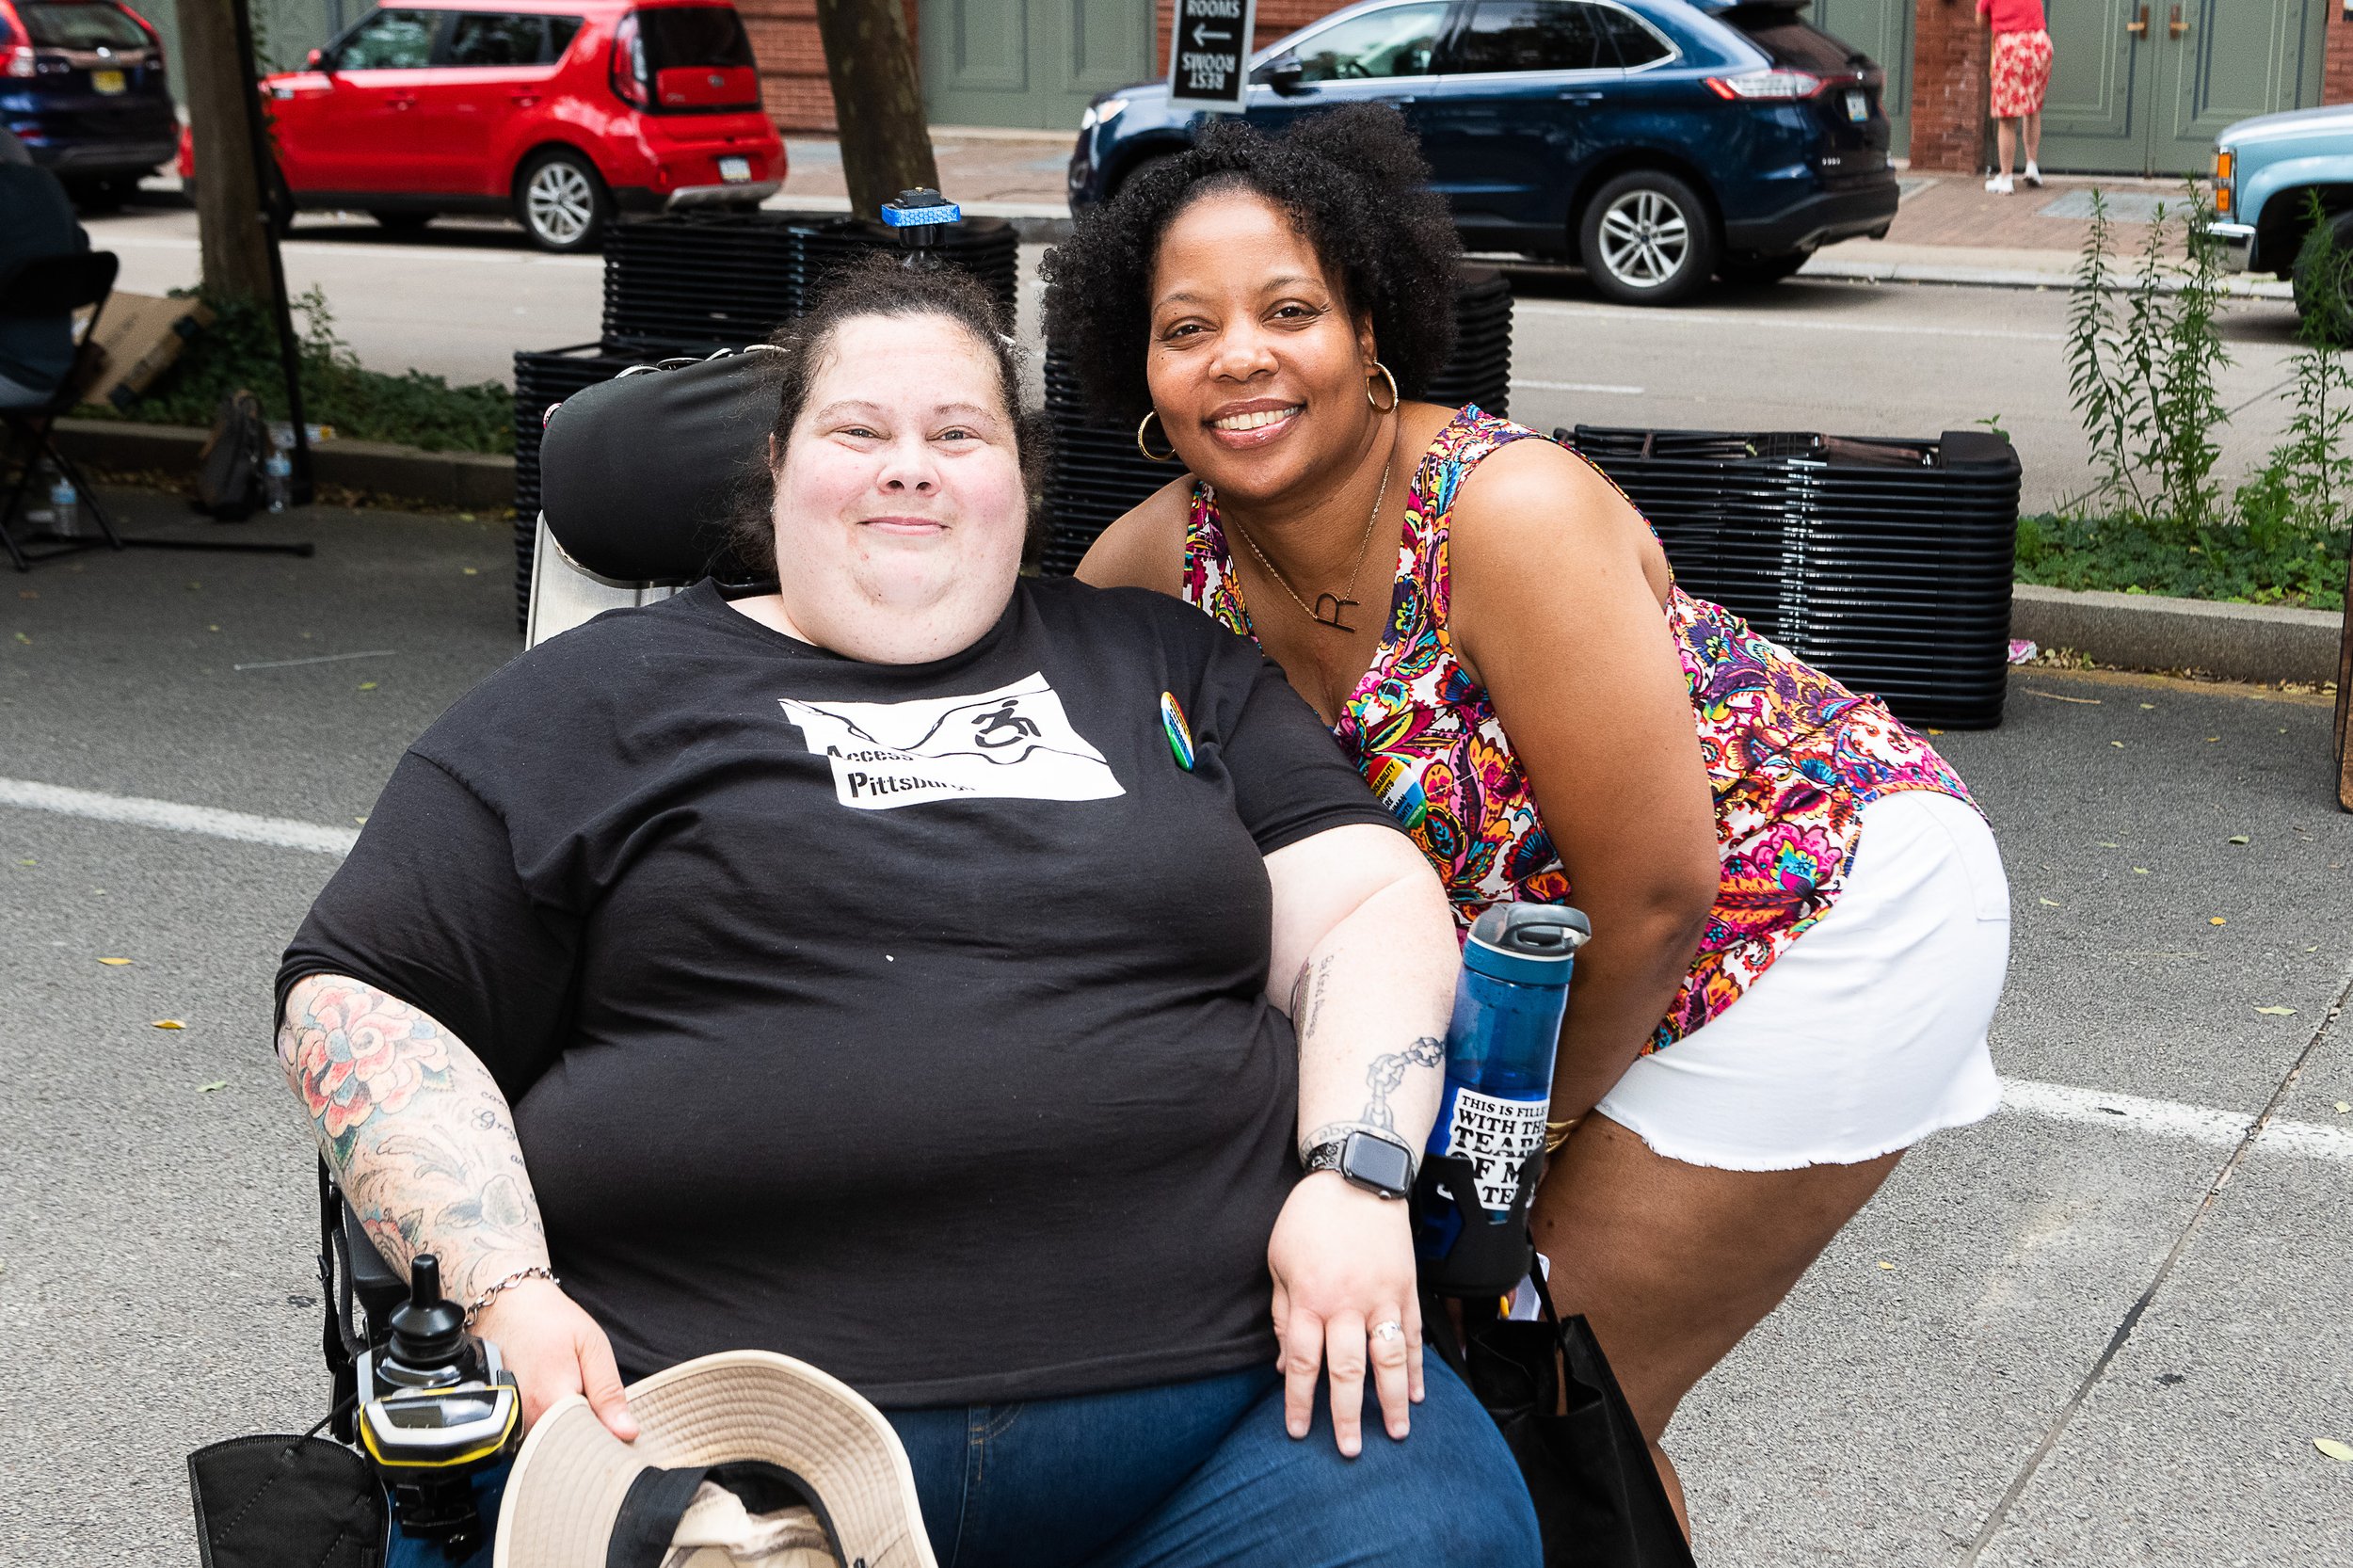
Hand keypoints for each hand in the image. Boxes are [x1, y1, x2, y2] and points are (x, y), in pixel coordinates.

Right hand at [471, 1277, 637, 1438]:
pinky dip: (552, 1428)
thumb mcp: (592, 1346)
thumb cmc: (549, 1320)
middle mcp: (524, 1420)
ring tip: (578, 1401)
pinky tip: (561, 1406)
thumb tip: (627, 1432)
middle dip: (589, 1439)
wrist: (505, 1306)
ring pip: (550, 1445)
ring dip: (570, 1433)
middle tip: (603, 1414)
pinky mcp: (505, 1421)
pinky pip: (534, 1439)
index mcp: (550, 1401)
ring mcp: (511, 1423)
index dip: (607, 1440)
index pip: (587, 1444)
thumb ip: (608, 1392)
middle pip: (567, 1449)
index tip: (620, 1434)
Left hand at [1267, 1170, 1423, 1457]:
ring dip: (1391, 1400)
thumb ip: (1284, 1315)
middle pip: (1347, 1371)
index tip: (1298, 1431)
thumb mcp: (1278, 1260)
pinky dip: (1415, 1366)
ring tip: (1395, 1433)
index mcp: (1310, 1298)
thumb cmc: (1309, 1217)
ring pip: (1388, 1359)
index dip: (1300, 1401)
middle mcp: (1348, 1303)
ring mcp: (1383, 1297)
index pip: (1304, 1363)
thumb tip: (1286, 1364)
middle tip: (1349, 1450)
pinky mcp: (1407, 1287)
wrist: (1357, 1175)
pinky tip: (1416, 1393)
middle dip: (1346, 1415)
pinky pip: (1413, 1334)